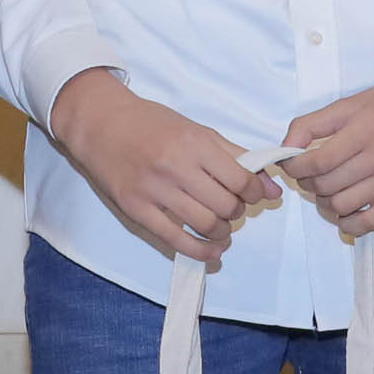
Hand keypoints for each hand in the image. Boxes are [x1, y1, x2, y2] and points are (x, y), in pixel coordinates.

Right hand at [50, 71, 279, 266]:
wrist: (100, 122)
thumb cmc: (151, 123)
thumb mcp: (197, 130)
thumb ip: (237, 157)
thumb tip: (273, 188)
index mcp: (195, 143)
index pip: (240, 179)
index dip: (253, 193)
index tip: (251, 194)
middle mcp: (176, 166)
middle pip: (225, 205)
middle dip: (236, 212)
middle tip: (231, 209)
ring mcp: (154, 189)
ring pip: (205, 224)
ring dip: (222, 232)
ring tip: (220, 228)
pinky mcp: (136, 209)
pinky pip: (175, 240)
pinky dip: (200, 251)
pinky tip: (210, 251)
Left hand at [281, 58, 373, 240]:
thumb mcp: (353, 102)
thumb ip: (314, 123)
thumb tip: (285, 149)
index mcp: (367, 127)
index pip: (317, 161)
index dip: (294, 168)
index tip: (291, 165)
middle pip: (327, 185)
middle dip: (309, 184)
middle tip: (311, 176)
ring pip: (344, 206)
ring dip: (325, 203)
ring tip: (328, 191)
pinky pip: (371, 223)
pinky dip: (350, 224)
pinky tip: (345, 213)